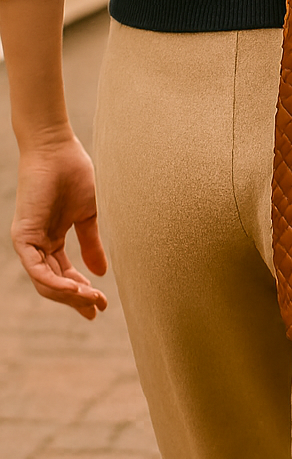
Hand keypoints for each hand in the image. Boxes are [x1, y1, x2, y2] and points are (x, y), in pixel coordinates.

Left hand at [11, 131, 107, 318]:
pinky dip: (55, 282)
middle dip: (77, 299)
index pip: (64, 275)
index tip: (102, 305)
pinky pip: (36, 269)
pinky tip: (75, 288)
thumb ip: (92, 244)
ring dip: (69, 295)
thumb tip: (101, 274)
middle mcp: (38, 245)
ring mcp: (29, 242)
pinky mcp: (23, 236)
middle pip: (54, 284)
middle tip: (99, 308)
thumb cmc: (75, 175)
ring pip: (45, 282)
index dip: (82, 292)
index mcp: (52, 240)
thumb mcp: (89, 216)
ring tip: (92, 299)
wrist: (58, 150)